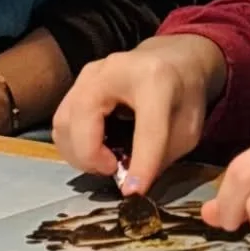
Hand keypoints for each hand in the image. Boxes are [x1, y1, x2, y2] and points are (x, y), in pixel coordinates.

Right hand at [52, 35, 225, 191]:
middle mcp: (114, 70)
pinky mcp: (77, 82)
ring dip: (79, 154)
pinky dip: (74, 145)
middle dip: (92, 157)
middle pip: (84, 118)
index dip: (141, 163)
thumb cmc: (183, 95)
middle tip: (113, 170)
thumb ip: (160, 157)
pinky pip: (62, 122)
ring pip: (64, 123)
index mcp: (155, 79)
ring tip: (106, 161)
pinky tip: (96, 149)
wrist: (172, 58)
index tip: (134, 192)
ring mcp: (89, 74)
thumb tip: (129, 186)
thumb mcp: (187, 129)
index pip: (147, 127)